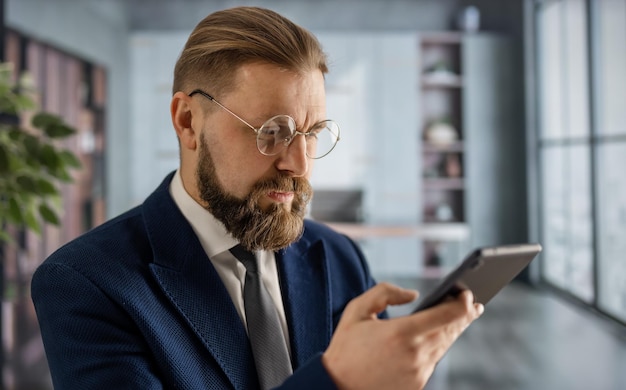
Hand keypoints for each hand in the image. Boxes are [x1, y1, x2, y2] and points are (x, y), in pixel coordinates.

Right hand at [322, 283, 482, 389]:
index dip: (462, 302)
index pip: (446, 315)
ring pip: (444, 346)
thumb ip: (385, 293)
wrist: (337, 387)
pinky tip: (439, 339)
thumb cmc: (345, 348)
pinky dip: (437, 347)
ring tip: (462, 319)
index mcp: (401, 332)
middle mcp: (415, 354)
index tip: (466, 293)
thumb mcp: (357, 311)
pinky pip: (432, 361)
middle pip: (451, 331)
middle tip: (474, 305)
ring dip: (454, 331)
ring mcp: (418, 372)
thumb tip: (413, 295)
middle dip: (464, 315)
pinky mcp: (416, 385)